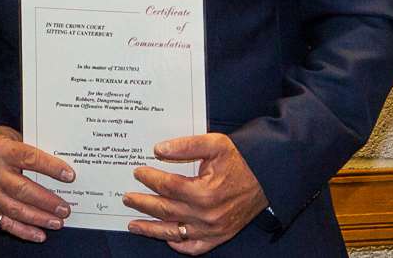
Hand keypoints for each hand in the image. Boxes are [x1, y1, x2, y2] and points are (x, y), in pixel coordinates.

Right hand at [0, 125, 73, 243]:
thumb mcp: (12, 137)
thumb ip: (33, 150)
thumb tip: (60, 170)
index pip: (28, 158)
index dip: (50, 168)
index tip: (69, 176)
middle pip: (22, 189)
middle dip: (46, 201)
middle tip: (65, 209)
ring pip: (15, 209)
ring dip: (38, 218)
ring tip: (57, 222)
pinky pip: (4, 221)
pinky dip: (23, 231)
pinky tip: (40, 234)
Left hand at [124, 133, 267, 253]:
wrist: (266, 178)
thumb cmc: (240, 160)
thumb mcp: (214, 144)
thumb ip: (185, 146)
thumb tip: (158, 149)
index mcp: (204, 192)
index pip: (167, 186)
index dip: (149, 178)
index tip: (137, 172)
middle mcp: (207, 215)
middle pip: (165, 210)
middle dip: (142, 204)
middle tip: (126, 199)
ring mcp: (213, 229)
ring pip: (175, 233)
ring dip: (152, 229)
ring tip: (133, 225)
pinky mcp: (220, 236)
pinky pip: (196, 247)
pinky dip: (180, 245)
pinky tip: (167, 239)